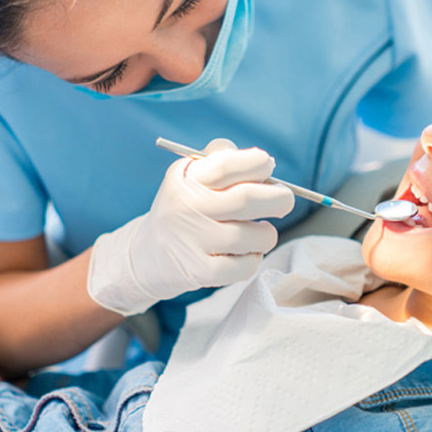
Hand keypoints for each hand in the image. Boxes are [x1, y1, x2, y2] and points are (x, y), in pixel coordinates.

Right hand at [87, 140, 294, 315]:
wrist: (147, 255)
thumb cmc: (184, 208)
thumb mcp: (191, 176)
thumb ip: (221, 159)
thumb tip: (264, 162)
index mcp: (186, 178)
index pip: (227, 164)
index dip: (257, 163)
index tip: (267, 167)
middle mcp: (187, 207)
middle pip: (247, 199)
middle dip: (279, 198)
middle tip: (284, 200)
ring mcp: (192, 241)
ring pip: (253, 236)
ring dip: (267, 234)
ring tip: (259, 232)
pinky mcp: (199, 272)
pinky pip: (246, 266)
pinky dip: (254, 258)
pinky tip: (245, 252)